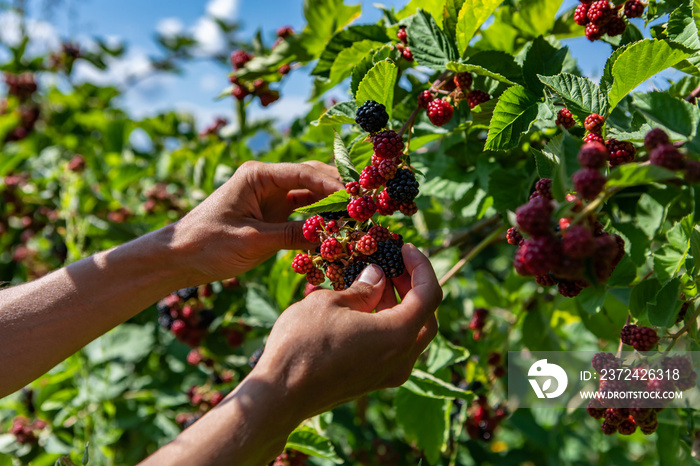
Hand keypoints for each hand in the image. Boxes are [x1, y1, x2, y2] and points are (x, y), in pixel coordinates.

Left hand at [169, 161, 343, 283]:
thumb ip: (293, 235)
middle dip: (338, 193)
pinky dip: (318, 223)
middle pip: (312, 180)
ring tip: (356, 220)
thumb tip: (331, 235)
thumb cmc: (208, 243)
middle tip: (364, 208)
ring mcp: (270, 199)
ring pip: (310, 198)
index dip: (334, 186)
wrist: (179, 258)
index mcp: (258, 176)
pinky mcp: (271, 217)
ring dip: (331, 208)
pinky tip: (336, 232)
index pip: (305, 174)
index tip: (357, 200)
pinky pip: (302, 216)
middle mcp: (267, 182)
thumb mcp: (253, 240)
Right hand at [251, 243, 441, 421]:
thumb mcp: (329, 303)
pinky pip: (392, 348)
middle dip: (413, 286)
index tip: (404, 247)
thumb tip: (377, 276)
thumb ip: (362, 289)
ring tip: (374, 281)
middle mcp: (401, 359)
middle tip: (393, 264)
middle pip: (425, 317)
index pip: (429, 295)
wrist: (279, 396)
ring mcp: (388, 375)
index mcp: (398, 336)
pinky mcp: (372, 382)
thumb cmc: (302, 344)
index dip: (421, 266)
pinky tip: (363, 308)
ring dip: (399, 305)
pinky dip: (387, 324)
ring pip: (410, 334)